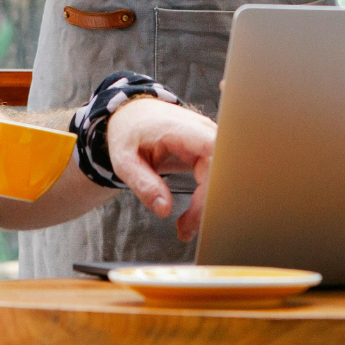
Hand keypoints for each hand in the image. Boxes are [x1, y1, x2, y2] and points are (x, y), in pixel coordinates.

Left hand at [105, 98, 216, 240]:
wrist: (133, 115)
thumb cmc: (128, 134)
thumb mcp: (123, 160)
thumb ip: (142, 183)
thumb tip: (164, 209)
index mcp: (178, 128)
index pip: (212, 150)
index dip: (214, 179)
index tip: (201, 208)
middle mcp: (200, 131)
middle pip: (219, 169)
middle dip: (206, 203)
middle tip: (185, 229)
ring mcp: (208, 139)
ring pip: (221, 176)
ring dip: (207, 204)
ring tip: (185, 227)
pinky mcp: (210, 150)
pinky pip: (216, 176)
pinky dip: (206, 198)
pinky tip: (191, 215)